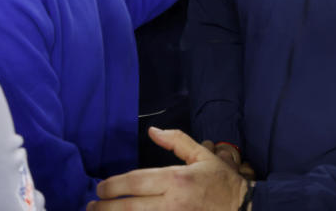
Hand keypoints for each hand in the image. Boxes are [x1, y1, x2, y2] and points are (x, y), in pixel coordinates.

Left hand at [90, 127, 248, 210]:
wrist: (243, 209)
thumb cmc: (221, 182)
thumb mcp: (202, 155)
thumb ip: (176, 141)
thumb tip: (152, 131)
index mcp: (176, 180)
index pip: (136, 182)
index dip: (113, 185)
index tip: (100, 187)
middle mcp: (172, 203)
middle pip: (130, 207)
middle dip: (106, 206)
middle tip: (92, 205)